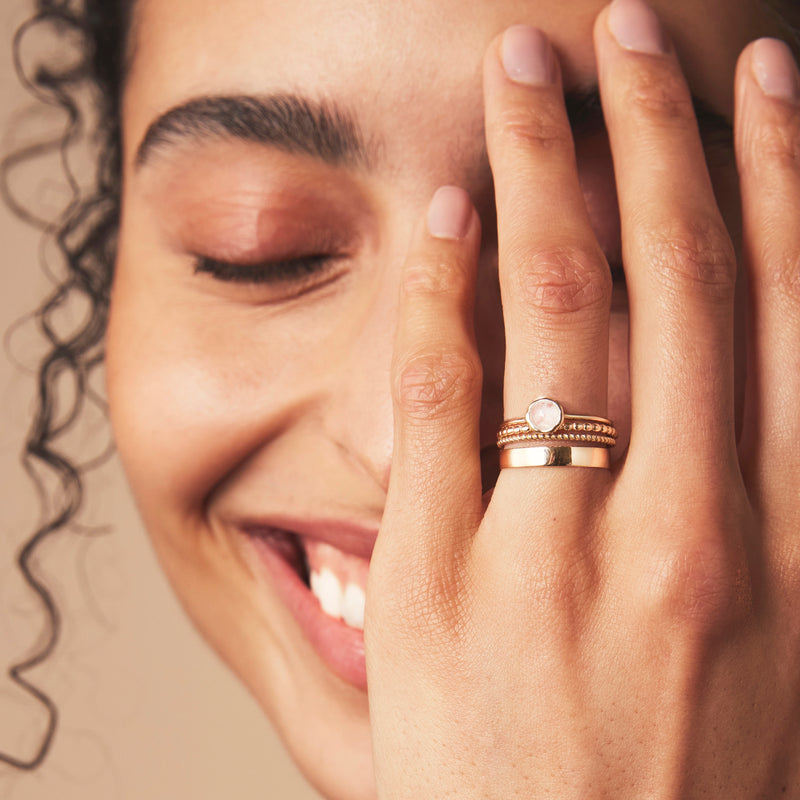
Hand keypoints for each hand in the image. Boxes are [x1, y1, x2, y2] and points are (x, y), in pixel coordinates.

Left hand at [365, 1, 799, 797]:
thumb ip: (777, 509)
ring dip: (544, 168)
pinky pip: (442, 393)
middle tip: (629, 29)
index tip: (761, 82)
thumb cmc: (687, 785)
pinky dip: (444, 285)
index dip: (783, 178)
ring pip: (557, 310)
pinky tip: (444, 206)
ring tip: (525, 74)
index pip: (797, 311)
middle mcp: (684, 530)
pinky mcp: (437, 578)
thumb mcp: (785, 650)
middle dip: (656, 133)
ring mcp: (550, 551)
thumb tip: (767, 378)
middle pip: (677, 279)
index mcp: (788, 547)